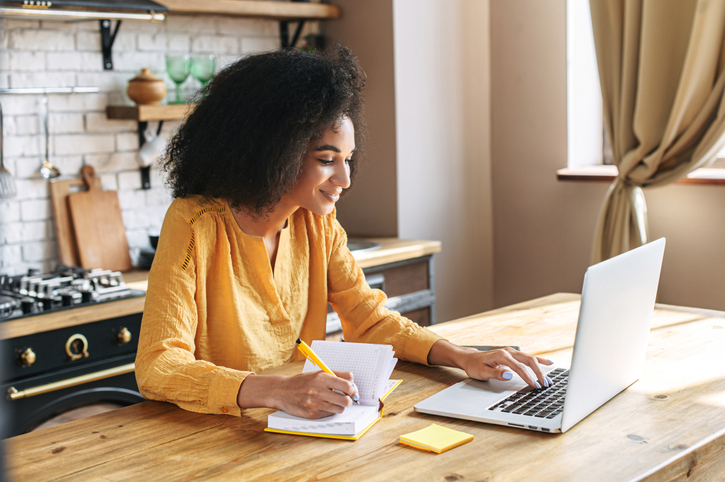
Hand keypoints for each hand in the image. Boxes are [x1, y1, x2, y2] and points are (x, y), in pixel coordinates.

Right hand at [237, 370, 358, 418]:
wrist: (282, 391)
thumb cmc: (302, 382)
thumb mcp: (318, 373)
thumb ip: (336, 375)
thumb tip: (352, 381)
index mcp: (321, 378)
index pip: (346, 384)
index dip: (352, 388)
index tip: (352, 390)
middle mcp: (318, 391)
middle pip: (346, 399)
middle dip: (349, 399)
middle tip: (347, 398)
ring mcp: (314, 404)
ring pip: (339, 409)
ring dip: (340, 406)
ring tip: (335, 402)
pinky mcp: (312, 414)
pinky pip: (330, 414)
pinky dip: (331, 410)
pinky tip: (325, 405)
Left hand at [428, 340, 552, 387]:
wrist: (470, 359)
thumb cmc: (475, 366)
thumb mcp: (482, 372)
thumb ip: (496, 374)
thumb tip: (509, 375)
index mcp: (501, 355)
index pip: (518, 367)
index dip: (528, 377)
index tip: (535, 385)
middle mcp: (508, 351)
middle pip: (528, 360)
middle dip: (538, 372)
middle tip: (545, 384)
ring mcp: (511, 352)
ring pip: (530, 358)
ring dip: (540, 368)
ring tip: (549, 378)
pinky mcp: (513, 354)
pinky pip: (528, 357)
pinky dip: (538, 361)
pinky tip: (548, 363)